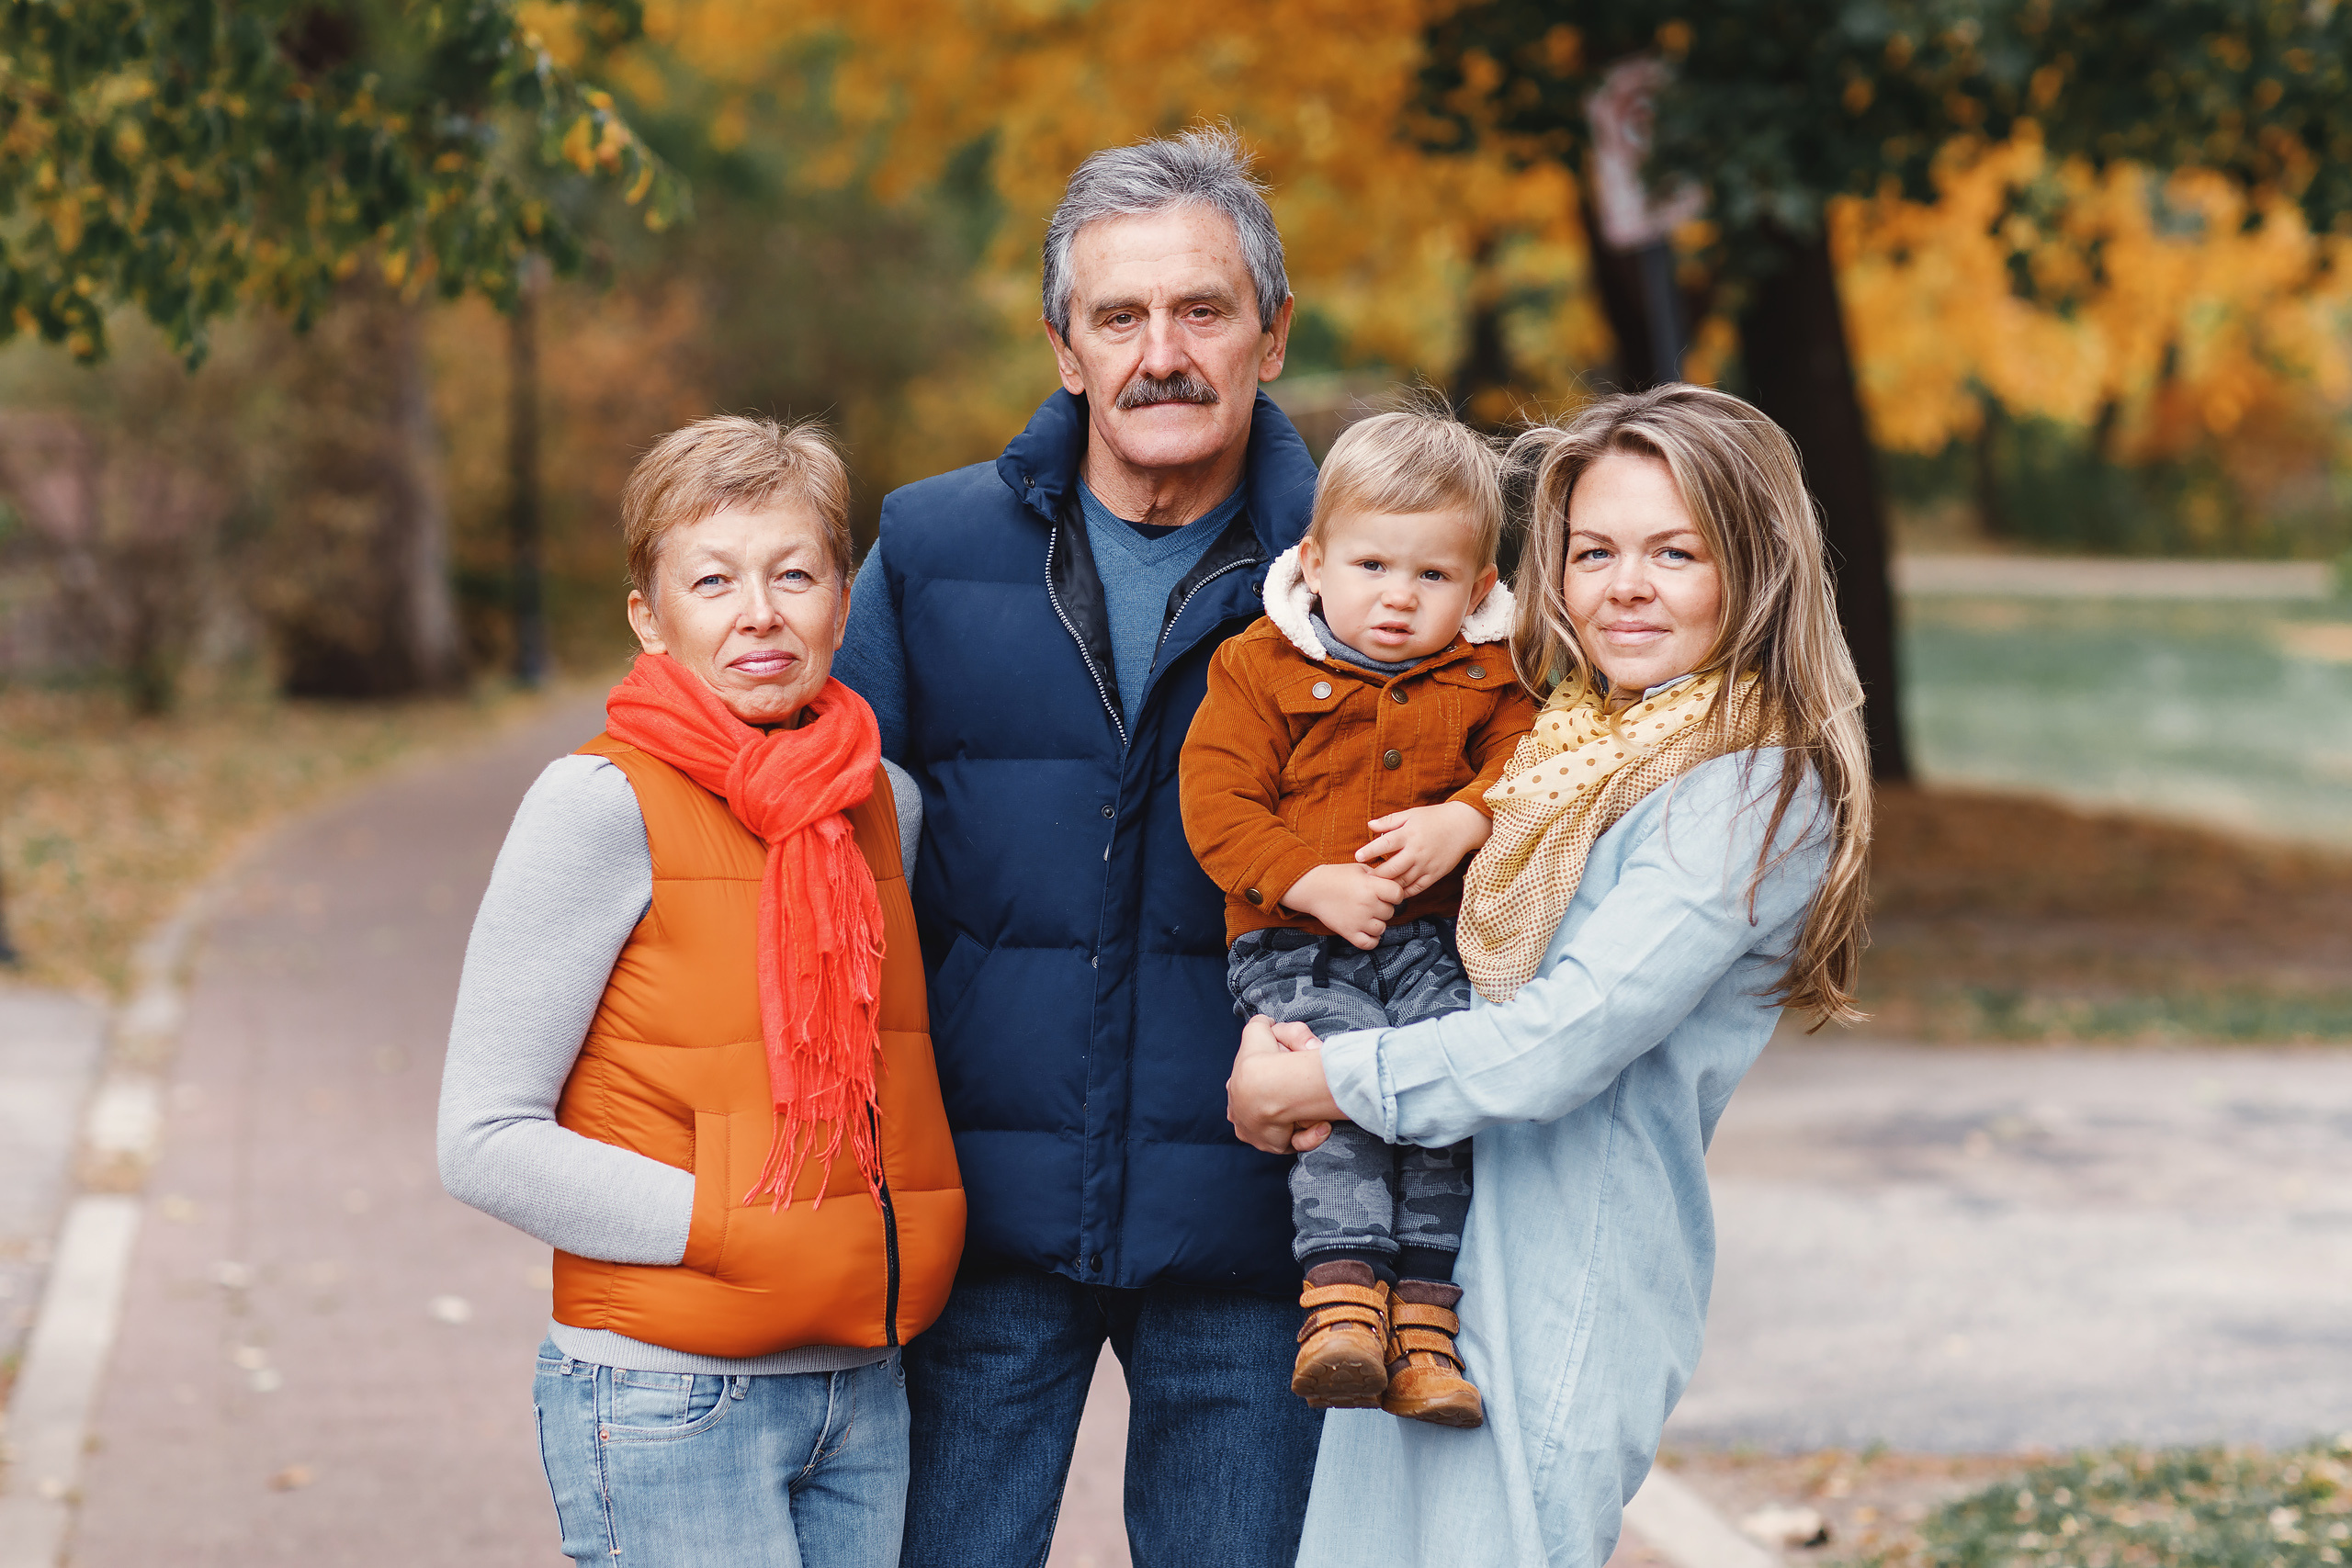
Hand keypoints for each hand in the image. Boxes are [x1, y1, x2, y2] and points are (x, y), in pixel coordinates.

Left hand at [1227, 1015, 1342, 1154]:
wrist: (1268, 1090)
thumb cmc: (1263, 1060)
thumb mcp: (1258, 1032)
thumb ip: (1261, 1026)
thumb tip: (1270, 1025)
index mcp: (1236, 1090)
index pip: (1248, 1088)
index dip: (1267, 1079)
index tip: (1284, 1071)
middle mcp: (1243, 1117)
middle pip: (1267, 1111)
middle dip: (1285, 1104)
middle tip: (1304, 1092)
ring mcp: (1258, 1135)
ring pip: (1283, 1128)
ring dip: (1302, 1119)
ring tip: (1318, 1108)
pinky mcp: (1276, 1147)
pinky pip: (1297, 1143)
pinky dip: (1311, 1135)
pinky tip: (1322, 1125)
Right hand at [1280, 862, 1404, 950]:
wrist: (1313, 888)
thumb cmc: (1338, 876)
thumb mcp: (1360, 869)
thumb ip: (1379, 876)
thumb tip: (1396, 882)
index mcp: (1371, 886)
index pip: (1398, 895)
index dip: (1395, 894)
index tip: (1387, 893)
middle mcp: (1367, 905)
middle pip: (1390, 912)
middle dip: (1383, 907)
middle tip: (1371, 902)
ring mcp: (1358, 921)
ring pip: (1382, 928)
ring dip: (1377, 923)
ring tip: (1366, 915)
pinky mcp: (1349, 933)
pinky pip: (1370, 943)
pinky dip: (1371, 939)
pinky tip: (1366, 930)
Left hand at [1355, 802, 1491, 899]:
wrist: (1462, 826)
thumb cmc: (1434, 818)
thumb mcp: (1411, 814)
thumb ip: (1390, 821)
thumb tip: (1369, 825)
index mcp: (1409, 834)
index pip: (1385, 844)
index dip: (1370, 851)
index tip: (1357, 857)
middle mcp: (1417, 851)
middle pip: (1392, 869)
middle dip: (1377, 875)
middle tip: (1365, 878)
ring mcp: (1427, 865)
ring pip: (1403, 881)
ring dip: (1388, 885)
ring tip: (1377, 886)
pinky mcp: (1435, 874)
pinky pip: (1417, 888)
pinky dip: (1404, 892)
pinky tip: (1395, 891)